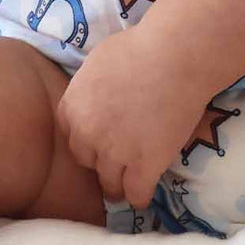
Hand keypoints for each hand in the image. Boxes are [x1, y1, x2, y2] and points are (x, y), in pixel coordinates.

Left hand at [55, 24, 212, 210]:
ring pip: (110, 185)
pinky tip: (145, 192)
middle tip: (119, 156)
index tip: (99, 140)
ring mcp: (115, 154)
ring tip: (130, 180)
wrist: (173, 56)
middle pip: (87, 161)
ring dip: (119, 183)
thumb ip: (89, 90)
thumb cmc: (138, 48)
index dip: (87, 138)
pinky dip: (140, 196)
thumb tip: (94, 98)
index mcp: (72, 108)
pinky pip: (136, 195)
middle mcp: (87, 135)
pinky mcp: (145, 167)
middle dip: (101, 159)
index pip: (70, 137)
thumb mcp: (96, 64)